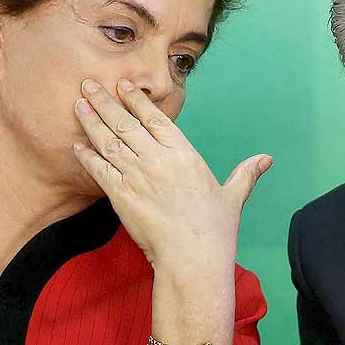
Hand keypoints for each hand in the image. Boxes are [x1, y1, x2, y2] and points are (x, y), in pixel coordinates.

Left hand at [72, 78, 272, 273]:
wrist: (192, 259)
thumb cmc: (215, 230)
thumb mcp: (233, 196)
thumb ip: (245, 173)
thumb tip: (266, 159)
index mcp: (184, 154)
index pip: (156, 119)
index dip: (138, 100)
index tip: (124, 85)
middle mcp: (158, 159)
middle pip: (126, 123)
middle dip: (105, 102)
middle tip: (88, 85)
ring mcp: (137, 176)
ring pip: (109, 141)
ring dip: (92, 122)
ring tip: (79, 106)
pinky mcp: (120, 195)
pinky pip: (99, 170)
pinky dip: (87, 156)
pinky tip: (78, 146)